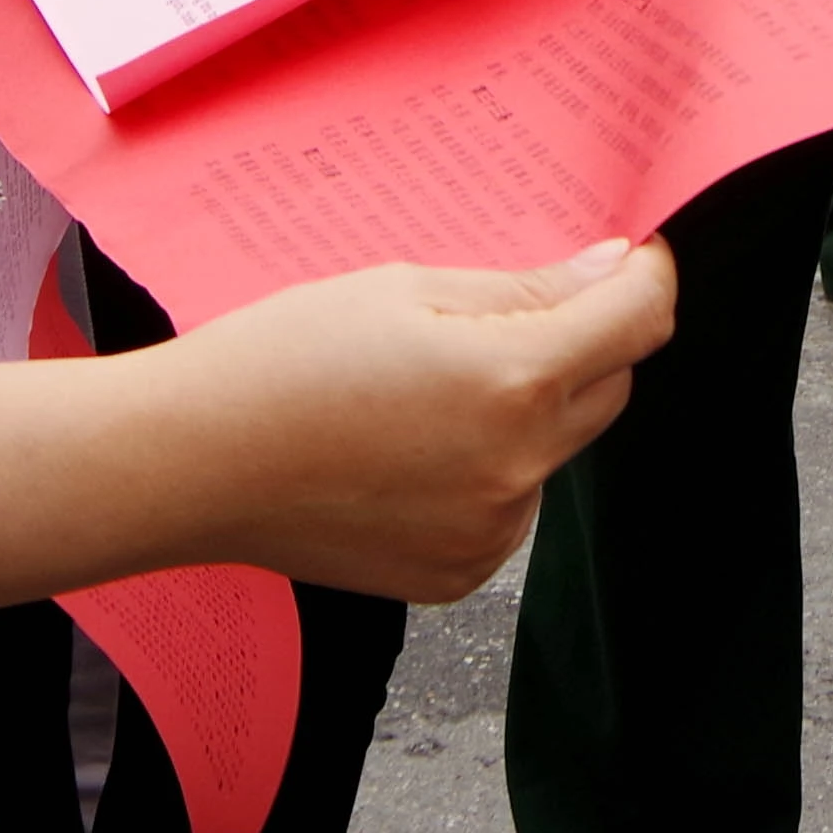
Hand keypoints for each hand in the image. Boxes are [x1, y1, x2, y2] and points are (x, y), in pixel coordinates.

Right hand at [138, 236, 682, 596]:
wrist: (190, 464)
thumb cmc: (282, 360)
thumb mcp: (407, 289)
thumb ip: (526, 287)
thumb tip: (615, 270)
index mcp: (513, 381)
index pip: (639, 320)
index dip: (642, 276)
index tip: (625, 256)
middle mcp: (517, 468)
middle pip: (608, 385)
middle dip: (581, 341)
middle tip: (498, 313)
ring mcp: (489, 532)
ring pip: (557, 448)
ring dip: (527, 411)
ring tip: (424, 390)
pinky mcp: (458, 576)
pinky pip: (509, 506)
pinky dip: (486, 472)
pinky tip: (407, 449)